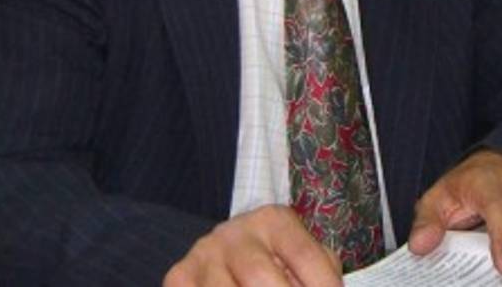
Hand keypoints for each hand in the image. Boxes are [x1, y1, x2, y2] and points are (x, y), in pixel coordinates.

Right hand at [164, 205, 342, 286]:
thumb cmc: (277, 262)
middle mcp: (235, 233)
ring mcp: (203, 255)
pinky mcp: (178, 277)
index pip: (305, 256)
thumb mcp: (302, 258)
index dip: (323, 285)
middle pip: (260, 277)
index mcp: (274, 221)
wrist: (228, 253)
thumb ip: (320, 271)